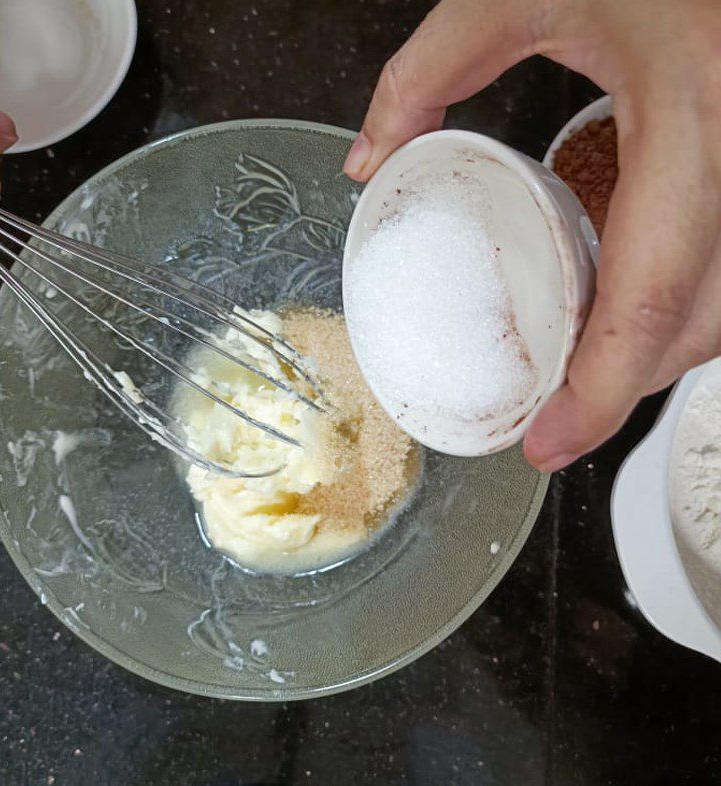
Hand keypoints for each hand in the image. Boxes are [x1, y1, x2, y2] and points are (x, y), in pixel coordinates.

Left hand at [344, 0, 720, 470]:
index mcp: (691, 110)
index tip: (549, 444)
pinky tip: (628, 313)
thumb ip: (427, 70)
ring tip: (584, 377)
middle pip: (697, 323)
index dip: (604, 391)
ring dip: (654, 356)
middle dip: (625, 387)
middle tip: (553, 423)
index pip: (651, 292)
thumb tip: (369, 160)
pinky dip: (677, 311)